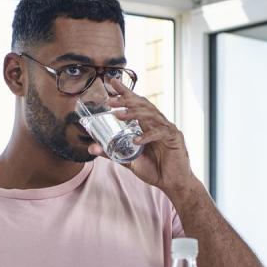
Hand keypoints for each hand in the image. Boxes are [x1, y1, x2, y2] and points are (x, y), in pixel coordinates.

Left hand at [89, 78, 195, 195]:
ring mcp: (167, 129)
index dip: (125, 92)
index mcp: (148, 125)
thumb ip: (112, 153)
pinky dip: (146, 136)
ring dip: (133, 114)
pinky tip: (135, 140)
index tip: (111, 83)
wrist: (173, 183)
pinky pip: (159, 133)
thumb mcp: (128, 161)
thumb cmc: (154, 170)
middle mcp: (158, 123)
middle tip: (109, 99)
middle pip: (142, 105)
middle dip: (126, 99)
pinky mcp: (174, 138)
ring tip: (118, 115)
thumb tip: (91, 148)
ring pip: (150, 115)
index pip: (136, 104)